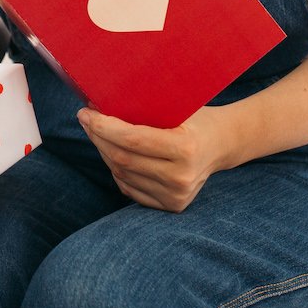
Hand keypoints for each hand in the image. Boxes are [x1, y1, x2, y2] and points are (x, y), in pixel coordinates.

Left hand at [77, 105, 236, 212]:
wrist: (222, 144)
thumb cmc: (195, 118)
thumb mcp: (177, 105)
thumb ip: (145, 106)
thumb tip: (99, 101)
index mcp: (186, 149)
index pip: (132, 140)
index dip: (103, 127)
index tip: (85, 113)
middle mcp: (181, 177)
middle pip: (123, 159)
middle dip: (98, 137)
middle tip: (86, 120)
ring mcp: (176, 196)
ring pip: (122, 174)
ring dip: (104, 152)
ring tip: (97, 133)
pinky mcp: (171, 206)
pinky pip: (129, 188)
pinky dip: (116, 169)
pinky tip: (111, 153)